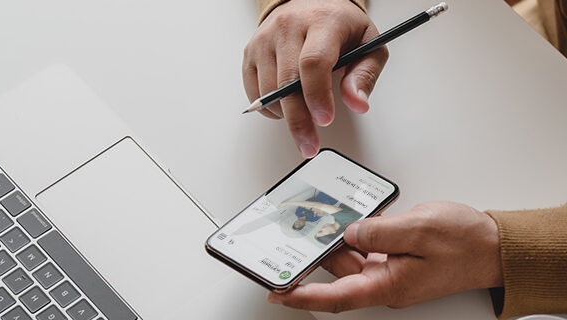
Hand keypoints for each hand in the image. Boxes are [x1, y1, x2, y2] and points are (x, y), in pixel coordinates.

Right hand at [242, 0, 387, 157]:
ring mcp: (265, 39)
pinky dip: (269, 108)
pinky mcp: (250, 51)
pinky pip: (254, 90)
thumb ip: (365, 74)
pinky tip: (286, 107)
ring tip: (303, 122)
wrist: (309, 3)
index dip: (317, 95)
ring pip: (268, 90)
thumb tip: (357, 103)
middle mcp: (288, 26)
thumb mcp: (368, 43)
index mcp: (322, 21)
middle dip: (298, 120)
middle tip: (309, 144)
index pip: (313, 62)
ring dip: (285, 115)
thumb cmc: (339, 25)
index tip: (324, 119)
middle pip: (287, 82)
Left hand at [268, 201, 502, 311]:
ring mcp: (390, 271)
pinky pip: (366, 248)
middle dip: (317, 256)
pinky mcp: (395, 259)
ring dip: (337, 240)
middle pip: (338, 274)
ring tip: (324, 218)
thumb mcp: (420, 229)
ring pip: (350, 258)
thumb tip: (349, 231)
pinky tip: (352, 217)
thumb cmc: (467, 243)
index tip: (277, 292)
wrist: (495, 246)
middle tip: (294, 237)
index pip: (336, 297)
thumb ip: (379, 231)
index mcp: (389, 285)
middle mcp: (386, 282)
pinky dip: (356, 234)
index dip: (303, 296)